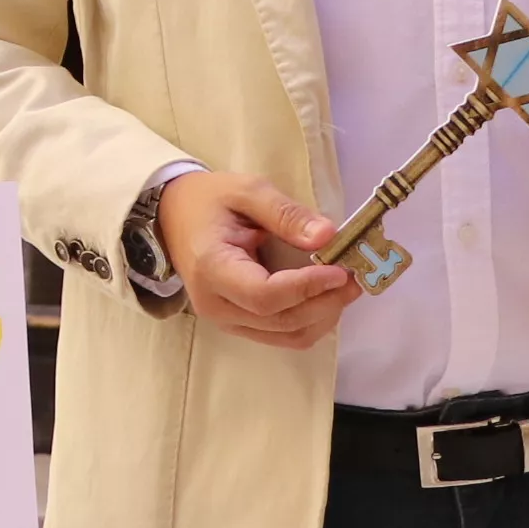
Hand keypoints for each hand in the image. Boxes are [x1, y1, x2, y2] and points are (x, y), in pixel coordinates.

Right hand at [156, 170, 361, 349]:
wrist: (172, 217)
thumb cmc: (208, 201)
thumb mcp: (247, 191)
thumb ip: (287, 213)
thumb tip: (328, 235)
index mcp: (212, 268)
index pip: (265, 295)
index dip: (307, 288)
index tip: (339, 271)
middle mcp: (215, 305)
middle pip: (281, 320)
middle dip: (326, 302)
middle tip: (356, 277)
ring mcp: (225, 320)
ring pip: (286, 335)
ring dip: (323, 316)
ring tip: (346, 287)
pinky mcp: (237, 325)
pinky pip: (281, 336)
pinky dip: (311, 322)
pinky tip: (325, 298)